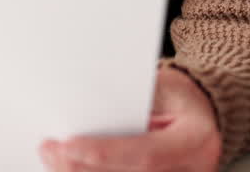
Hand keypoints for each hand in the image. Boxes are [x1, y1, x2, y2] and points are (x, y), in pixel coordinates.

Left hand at [39, 66, 220, 171]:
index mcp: (196, 141)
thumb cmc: (176, 97)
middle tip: (50, 151)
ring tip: (54, 160)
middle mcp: (191, 171)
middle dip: (82, 168)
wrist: (200, 115)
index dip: (105, 154)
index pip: (147, 155)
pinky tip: (70, 169)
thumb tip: (84, 113)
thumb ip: (128, 103)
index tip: (67, 146)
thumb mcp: (159, 87)